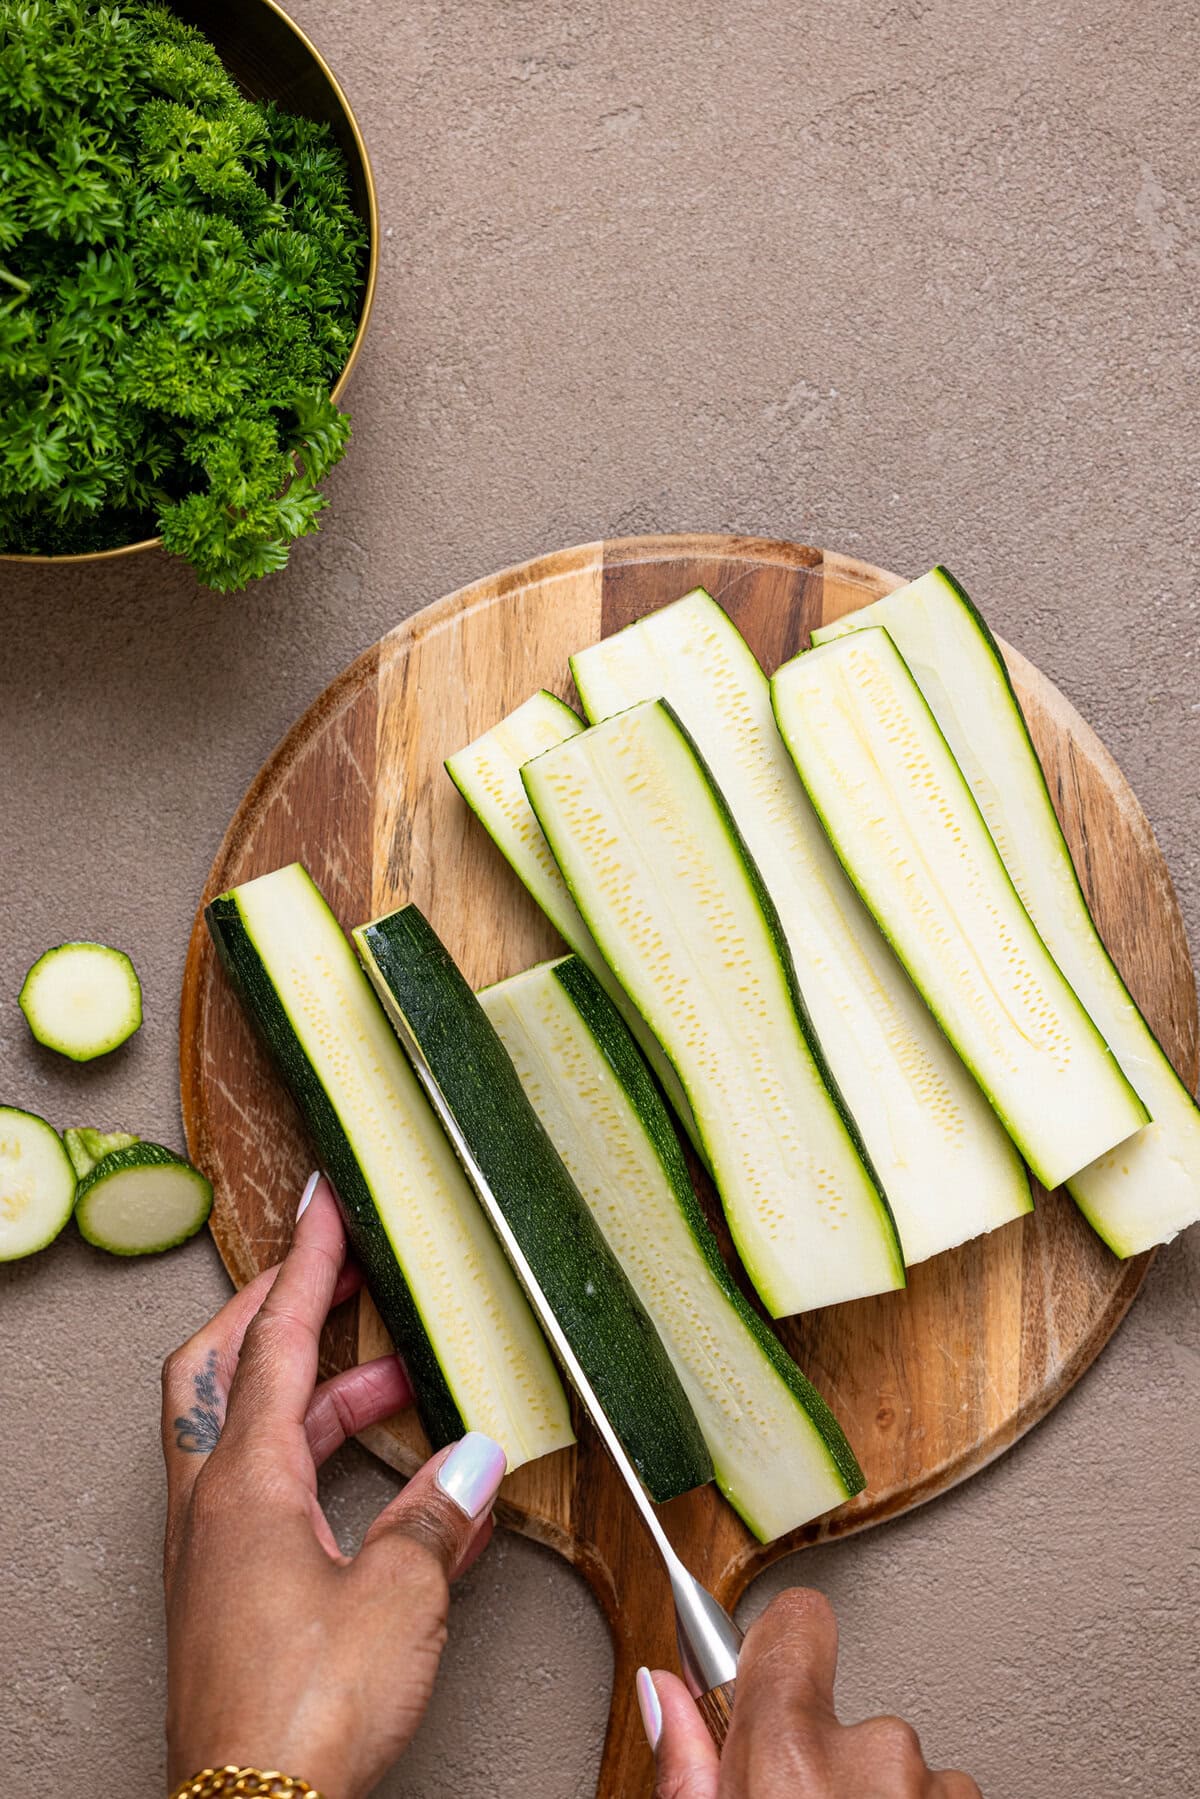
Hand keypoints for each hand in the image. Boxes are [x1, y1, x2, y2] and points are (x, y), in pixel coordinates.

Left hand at [161, 1172, 507, 1798]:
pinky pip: (262, 1492)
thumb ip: (437, 1516)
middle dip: (274, 1309)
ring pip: (245, 1431)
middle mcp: (211, 1504)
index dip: (306, 1264)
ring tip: (391, 1382)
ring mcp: (212, 1550)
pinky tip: (381, 1482)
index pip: (273, 1340)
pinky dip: (313, 1461)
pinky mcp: (228, 1593)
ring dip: (314, 1394)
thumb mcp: (399, 1599)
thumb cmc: (305, 1714)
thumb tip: (472, 1463)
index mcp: (242, 1482)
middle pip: (220, 1367)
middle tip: (330, 1275)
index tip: (321, 1203)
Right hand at [639, 1589, 981, 1797]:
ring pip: (902, 1772)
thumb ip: (688, 1770)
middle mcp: (878, 1757)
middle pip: (847, 1718)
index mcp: (793, 1751)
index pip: (796, 1622)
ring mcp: (938, 1792)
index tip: (765, 1678)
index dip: (778, 1649)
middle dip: (828, 1766)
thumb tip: (661, 1691)